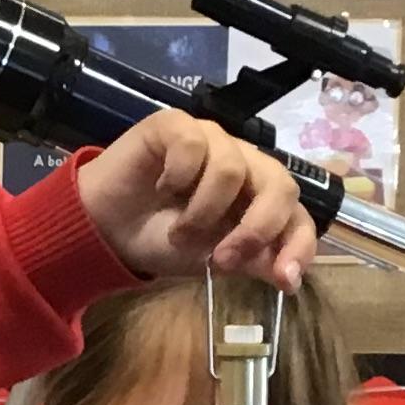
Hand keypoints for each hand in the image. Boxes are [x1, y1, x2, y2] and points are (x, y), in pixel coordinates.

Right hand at [75, 110, 314, 289]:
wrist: (106, 229)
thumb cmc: (160, 240)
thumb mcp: (212, 260)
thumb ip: (252, 261)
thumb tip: (291, 279)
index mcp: (258, 197)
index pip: (297, 215)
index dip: (298, 245)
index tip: (285, 279)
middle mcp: (244, 164)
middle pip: (280, 184)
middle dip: (256, 227)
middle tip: (222, 258)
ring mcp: (213, 140)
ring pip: (232, 168)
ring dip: (203, 211)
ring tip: (178, 229)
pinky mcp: (178, 126)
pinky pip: (194, 145)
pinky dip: (178, 176)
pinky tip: (161, 187)